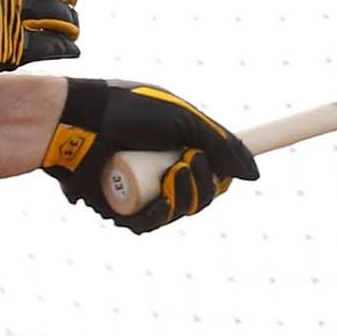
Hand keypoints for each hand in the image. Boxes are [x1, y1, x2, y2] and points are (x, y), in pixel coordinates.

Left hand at [44, 77, 258, 231]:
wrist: (81, 118)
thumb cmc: (129, 110)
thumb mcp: (184, 119)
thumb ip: (223, 143)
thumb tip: (254, 176)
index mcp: (178, 151)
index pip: (210, 179)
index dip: (217, 180)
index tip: (217, 168)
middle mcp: (159, 174)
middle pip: (195, 200)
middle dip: (200, 187)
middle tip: (190, 162)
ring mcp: (138, 192)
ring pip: (171, 215)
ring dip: (180, 200)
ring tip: (173, 175)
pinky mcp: (115, 207)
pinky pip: (143, 225)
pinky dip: (155, 216)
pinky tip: (159, 202)